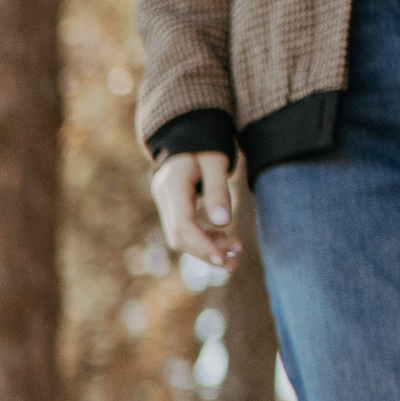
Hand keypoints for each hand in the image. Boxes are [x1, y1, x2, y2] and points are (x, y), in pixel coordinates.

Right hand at [153, 149, 242, 272]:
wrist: (188, 137)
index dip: (202, 246)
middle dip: (206, 252)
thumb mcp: (215, 162)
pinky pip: (186, 231)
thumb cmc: (204, 146)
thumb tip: (223, 223)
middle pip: (178, 237)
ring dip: (208, 248)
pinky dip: (205, 239)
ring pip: (181, 237)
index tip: (223, 259)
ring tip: (236, 253)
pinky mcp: (174, 209)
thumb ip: (218, 190)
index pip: (182, 225)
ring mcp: (166, 205)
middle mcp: (164, 198)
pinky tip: (225, 237)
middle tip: (233, 263)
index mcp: (172, 185)